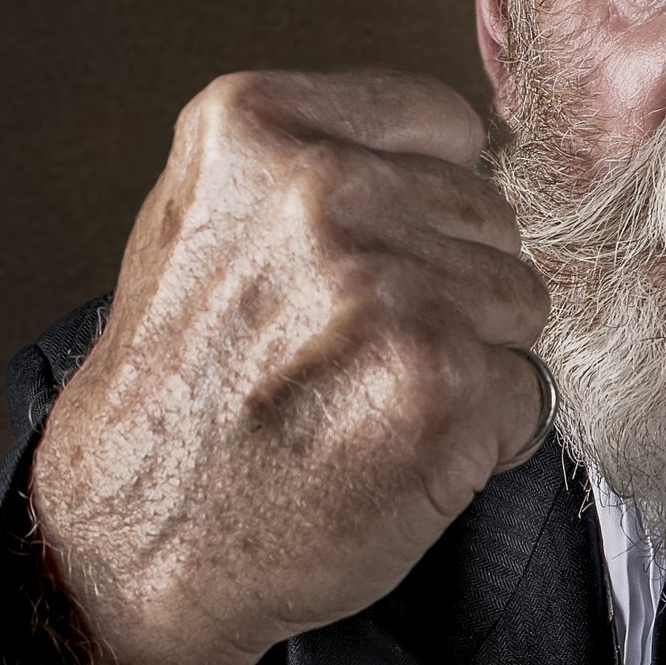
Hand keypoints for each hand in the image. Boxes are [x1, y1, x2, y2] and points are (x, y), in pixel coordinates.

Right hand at [22, 69, 548, 664]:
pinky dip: (483, 437)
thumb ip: (319, 167)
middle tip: (357, 355)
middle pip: (491, 217)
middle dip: (450, 286)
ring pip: (520, 302)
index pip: (445, 126)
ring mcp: (389, 284)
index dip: (426, 209)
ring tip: (371, 402)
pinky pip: (528, 390)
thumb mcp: (207, 220)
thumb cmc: (179, 396)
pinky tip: (396, 453)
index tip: (373, 266)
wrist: (137, 538)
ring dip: (470, 361)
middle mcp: (325, 188)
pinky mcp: (443, 382)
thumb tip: (454, 165)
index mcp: (260, 125)